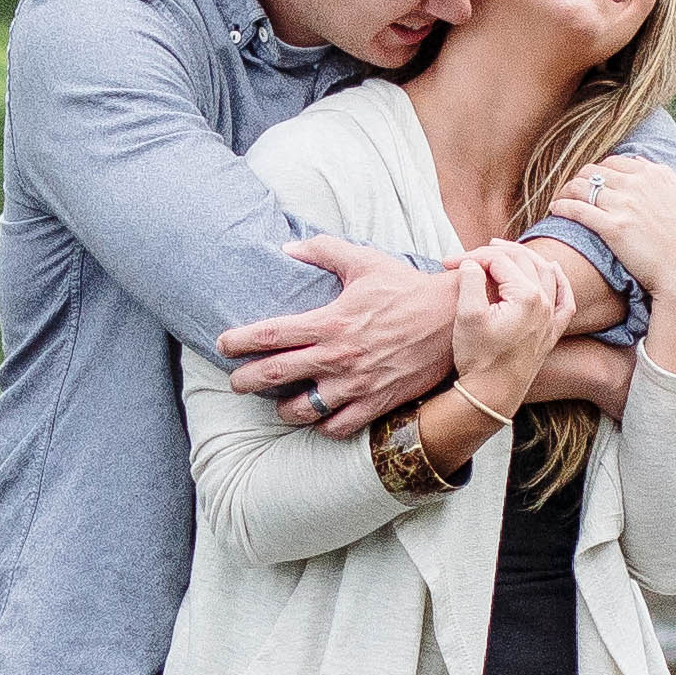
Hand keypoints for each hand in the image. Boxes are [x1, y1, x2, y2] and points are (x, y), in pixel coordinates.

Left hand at [225, 238, 459, 432]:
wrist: (453, 318)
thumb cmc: (407, 288)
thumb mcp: (364, 261)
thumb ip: (324, 251)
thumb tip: (288, 246)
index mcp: (330, 321)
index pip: (270, 335)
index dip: (239, 342)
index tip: (223, 345)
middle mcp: (338, 356)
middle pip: (275, 376)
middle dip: (246, 382)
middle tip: (234, 383)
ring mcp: (356, 384)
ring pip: (302, 410)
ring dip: (283, 410)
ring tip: (277, 405)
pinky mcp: (376, 403)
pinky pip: (338, 427)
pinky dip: (322, 427)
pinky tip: (317, 419)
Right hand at [447, 236, 581, 402]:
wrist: (492, 396)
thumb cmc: (480, 358)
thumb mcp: (468, 315)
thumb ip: (470, 280)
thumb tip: (473, 263)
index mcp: (526, 296)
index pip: (498, 260)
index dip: (471, 257)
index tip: (448, 264)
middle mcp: (545, 303)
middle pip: (522, 261)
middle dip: (494, 253)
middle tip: (471, 255)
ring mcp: (551, 318)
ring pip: (545, 273)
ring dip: (525, 258)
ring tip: (504, 252)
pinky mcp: (551, 332)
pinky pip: (565, 301)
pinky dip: (561, 282)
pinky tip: (554, 271)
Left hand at [546, 158, 675, 363]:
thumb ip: (663, 177)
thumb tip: (638, 160)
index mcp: (655, 174)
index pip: (614, 162)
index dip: (598, 172)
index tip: (590, 184)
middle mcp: (639, 184)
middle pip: (593, 171)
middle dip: (578, 180)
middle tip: (569, 193)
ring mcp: (625, 204)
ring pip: (581, 186)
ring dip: (565, 191)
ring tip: (558, 201)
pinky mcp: (613, 227)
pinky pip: (577, 208)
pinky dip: (561, 206)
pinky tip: (555, 210)